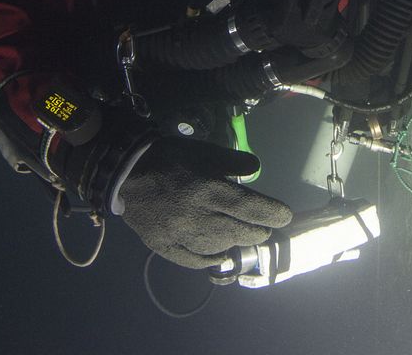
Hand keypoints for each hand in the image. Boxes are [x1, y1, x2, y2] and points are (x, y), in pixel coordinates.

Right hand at [119, 137, 292, 268]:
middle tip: (264, 228)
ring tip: (242, 236)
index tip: (284, 216)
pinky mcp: (163, 246)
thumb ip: (233, 162)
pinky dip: (209, 259)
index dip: (273, 214)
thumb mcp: (205, 151)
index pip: (251, 208)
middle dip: (258, 231)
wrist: (126, 171)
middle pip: (238, 232)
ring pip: (218, 248)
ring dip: (235, 243)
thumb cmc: (171, 158)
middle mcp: (197, 216)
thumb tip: (256, 171)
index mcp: (209, 189)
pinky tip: (219, 256)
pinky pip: (192, 260)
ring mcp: (179, 235)